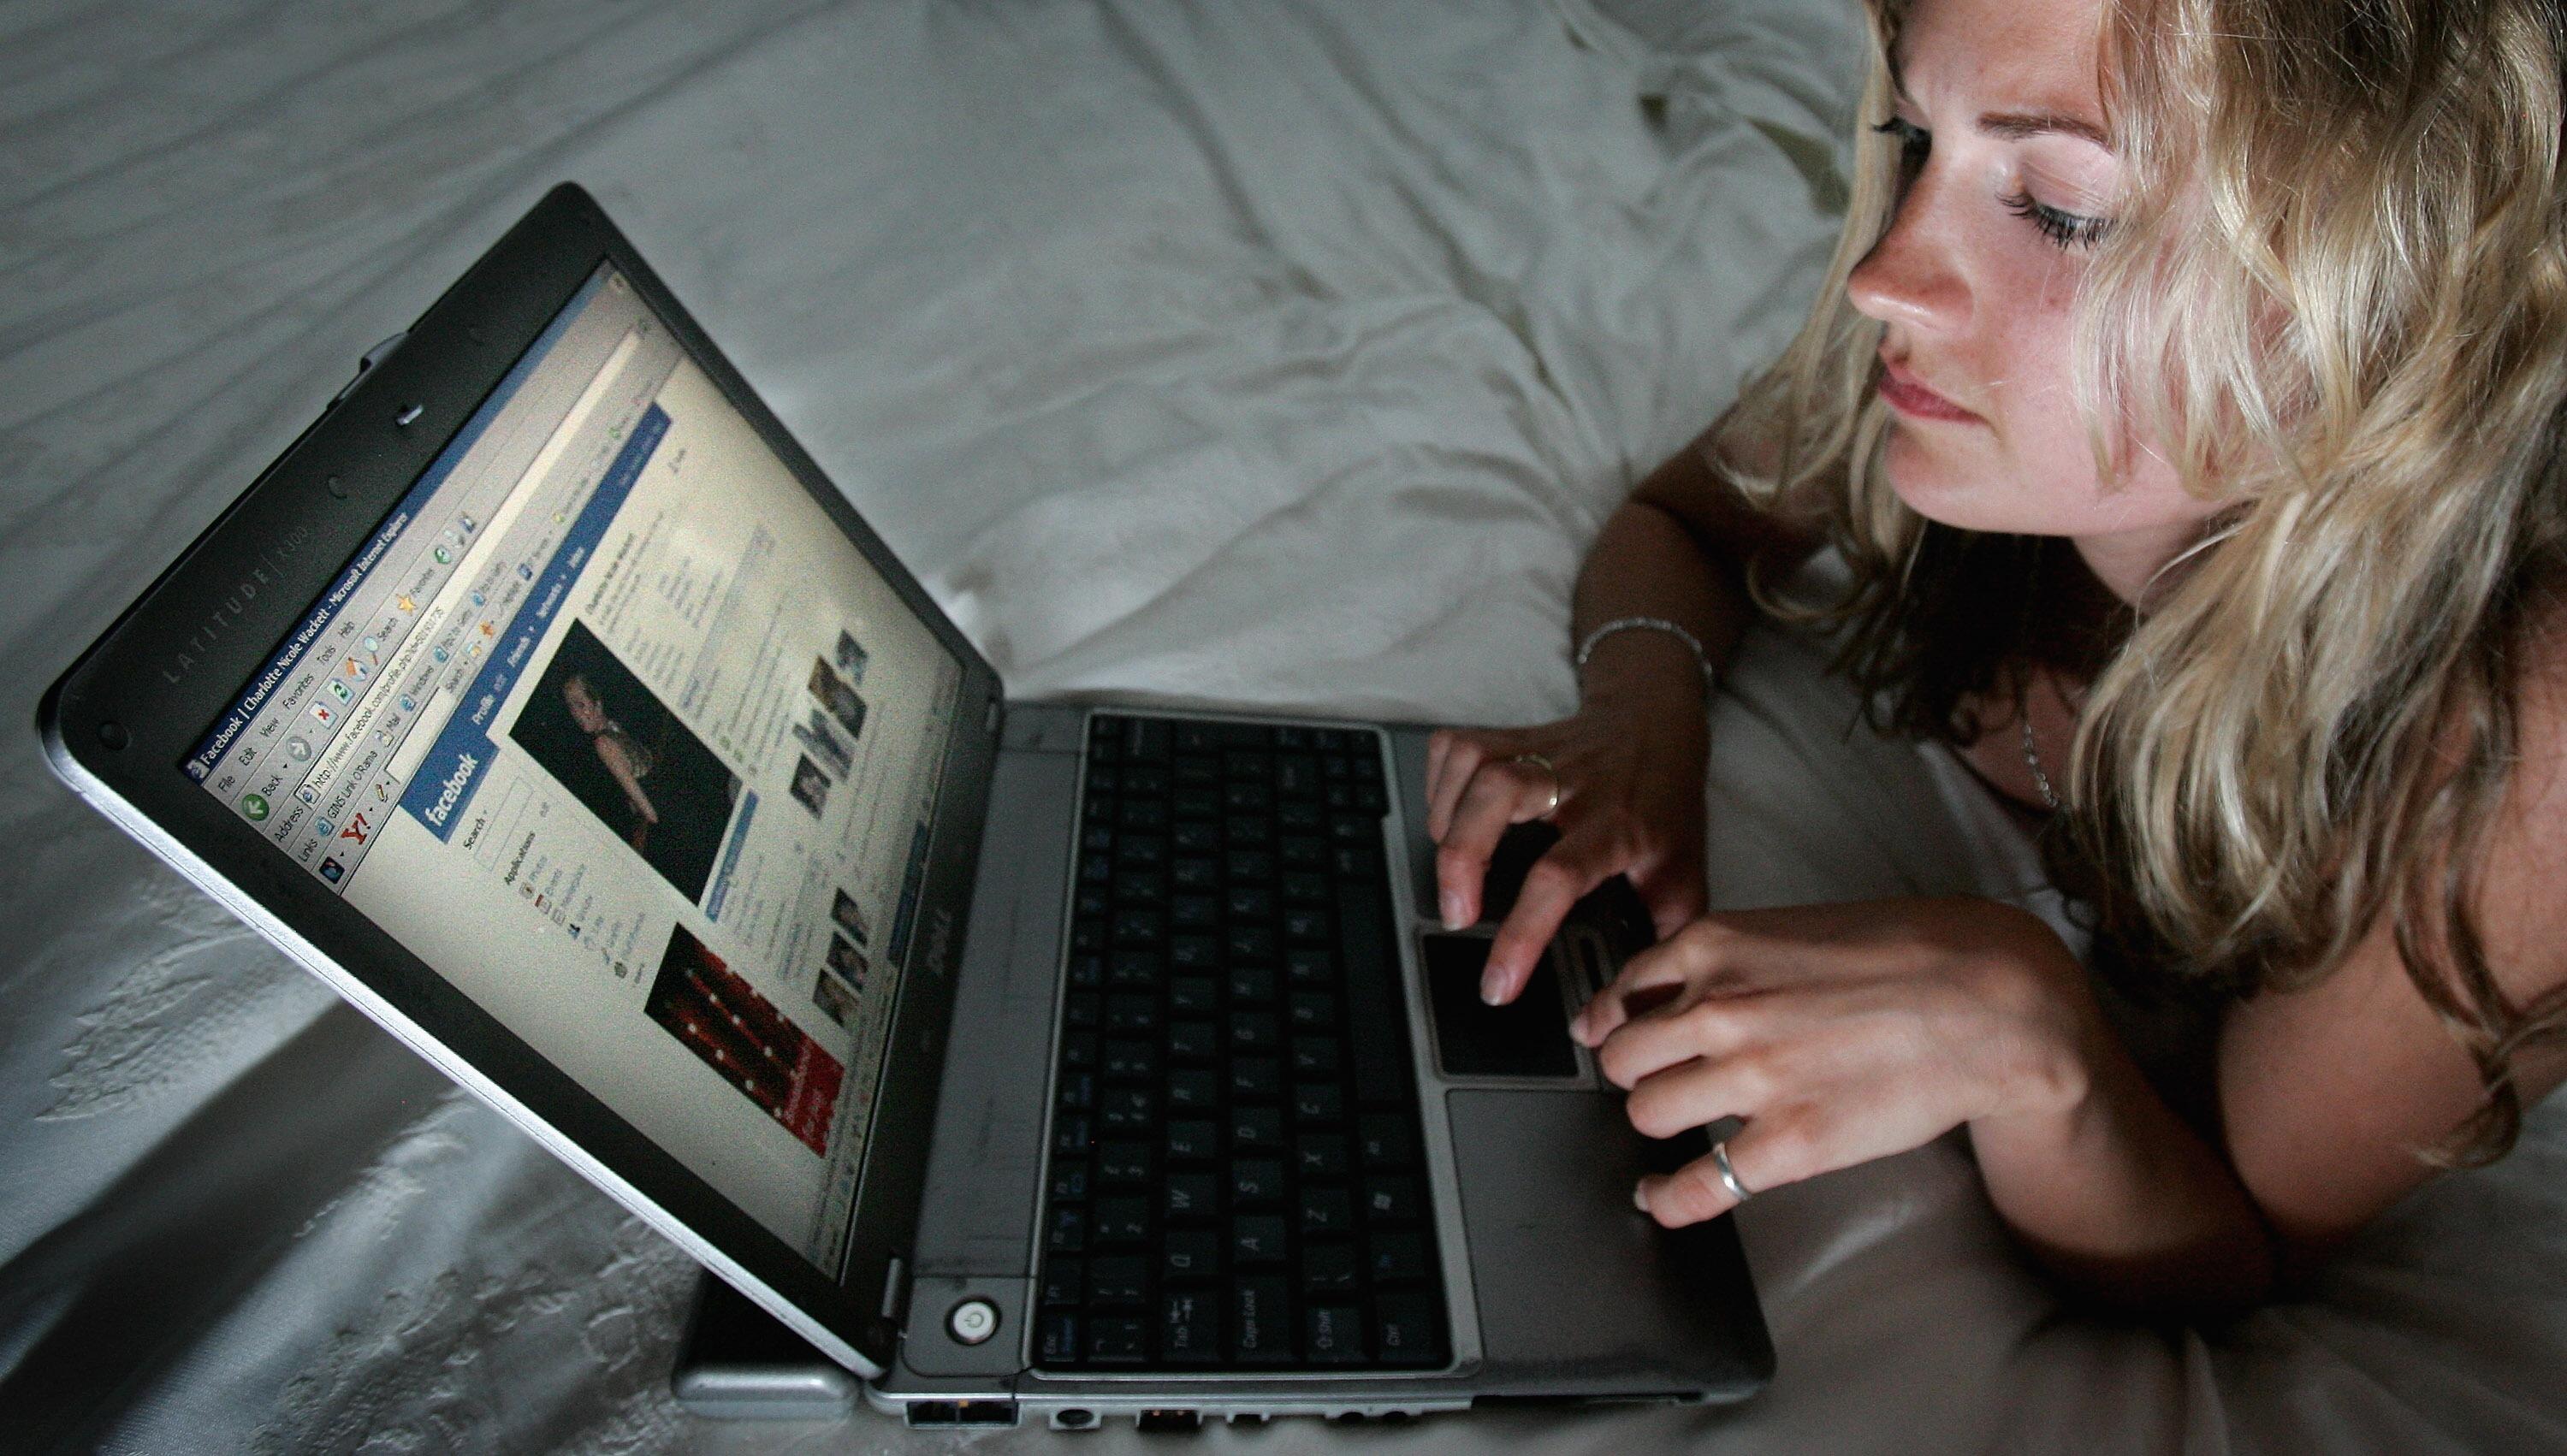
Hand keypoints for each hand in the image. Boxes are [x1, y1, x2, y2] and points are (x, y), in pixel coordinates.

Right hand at [1425, 691, 1708, 1003]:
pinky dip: (1437, 785)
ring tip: (1451, 871)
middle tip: (1455, 915)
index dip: (1522, 933)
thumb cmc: (1664, 801)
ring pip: (1474, 762)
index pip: (1558, 877)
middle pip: (1499, 793)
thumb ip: (1666, 936)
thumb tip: (1643, 1000)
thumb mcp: (1683, 871)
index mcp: (1614, 825)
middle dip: (1461, 857)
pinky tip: (1448, 820)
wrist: (1657, 719)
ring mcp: (1537, 751)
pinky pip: (1455, 747)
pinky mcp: (1509, 733)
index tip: (1498, 982)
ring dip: (1446, 819)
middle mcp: (1572, 782)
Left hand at [1573, 897, 2097, 1226]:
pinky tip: (1660, 1198)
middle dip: (1638, 1072)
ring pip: (1646, 1114)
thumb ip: (1727, 957)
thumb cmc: (1904, 956)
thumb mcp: (1794, 927)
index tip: (1621, 1038)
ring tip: (1686, 1125)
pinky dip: (1668, 1199)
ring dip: (1660, 1122)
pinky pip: (1695, 1187)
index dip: (1622, 1021)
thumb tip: (1667, 987)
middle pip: (1621, 1059)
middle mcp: (1719, 1010)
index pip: (1624, 992)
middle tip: (1665, 1081)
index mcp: (1715, 948)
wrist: (1989, 1001)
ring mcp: (1750, 1079)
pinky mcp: (1788, 1143)